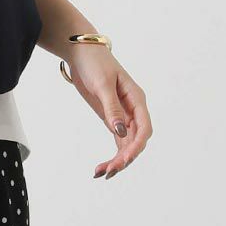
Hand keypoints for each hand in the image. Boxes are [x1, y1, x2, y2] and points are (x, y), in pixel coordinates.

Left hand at [63, 46, 151, 178]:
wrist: (82, 52)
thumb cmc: (94, 63)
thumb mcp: (102, 85)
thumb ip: (112, 109)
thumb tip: (121, 131)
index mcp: (137, 99)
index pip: (144, 128)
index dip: (137, 146)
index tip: (124, 159)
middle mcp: (134, 110)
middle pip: (136, 140)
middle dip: (125, 157)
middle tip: (109, 171)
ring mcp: (123, 115)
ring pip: (127, 144)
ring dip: (117, 160)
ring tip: (101, 174)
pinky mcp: (112, 118)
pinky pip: (117, 141)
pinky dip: (112, 155)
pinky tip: (101, 168)